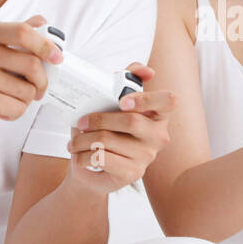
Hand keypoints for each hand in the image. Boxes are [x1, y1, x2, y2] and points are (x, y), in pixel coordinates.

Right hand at [0, 14, 63, 135]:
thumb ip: (12, 35)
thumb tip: (42, 21)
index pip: (24, 31)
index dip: (46, 45)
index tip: (57, 57)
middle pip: (32, 63)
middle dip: (42, 80)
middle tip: (38, 89)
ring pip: (27, 89)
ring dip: (25, 100)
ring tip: (8, 98)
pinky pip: (17, 107)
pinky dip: (14, 112)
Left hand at [65, 63, 176, 193]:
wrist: (94, 167)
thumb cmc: (106, 130)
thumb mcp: (113, 102)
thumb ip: (127, 79)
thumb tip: (147, 70)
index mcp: (159, 114)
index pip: (169, 101)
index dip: (146, 99)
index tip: (122, 101)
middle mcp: (159, 136)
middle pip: (131, 121)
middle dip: (99, 119)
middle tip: (80, 123)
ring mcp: (147, 156)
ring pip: (110, 140)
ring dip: (83, 140)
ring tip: (73, 142)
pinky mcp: (133, 173)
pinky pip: (103, 158)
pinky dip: (83, 156)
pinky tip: (79, 156)